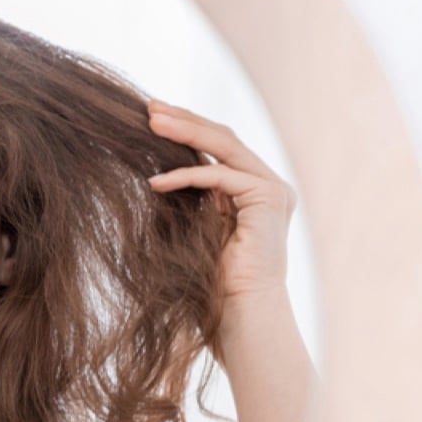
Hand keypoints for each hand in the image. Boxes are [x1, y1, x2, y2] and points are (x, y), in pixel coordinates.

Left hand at [146, 99, 297, 305]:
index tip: (152, 118)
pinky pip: (220, 177)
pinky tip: (155, 181)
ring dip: (185, 133)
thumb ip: (192, 198)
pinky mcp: (268, 198)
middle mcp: (268, 184)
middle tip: (149, 108)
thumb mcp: (196, 227)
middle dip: (185, 121)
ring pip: (225, 147)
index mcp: (252, 190)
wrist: (240, 313)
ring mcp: (272, 189)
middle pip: (224, 138)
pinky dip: (186, 176)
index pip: (219, 148)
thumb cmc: (213, 282)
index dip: (187, 129)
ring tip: (150, 124)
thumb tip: (156, 171)